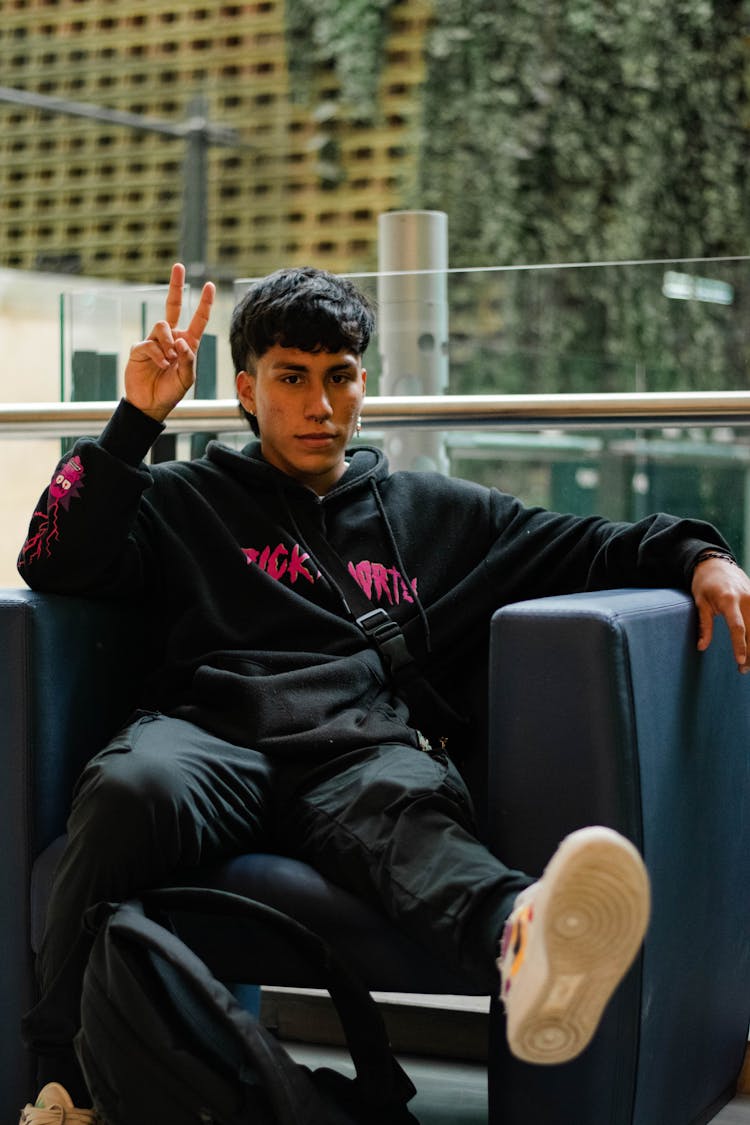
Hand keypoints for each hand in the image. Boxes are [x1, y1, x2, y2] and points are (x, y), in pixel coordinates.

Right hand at [124, 262, 215, 421]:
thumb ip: (188, 359)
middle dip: (176, 286)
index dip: (204, 303)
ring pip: (163, 326)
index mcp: (187, 343)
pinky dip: (158, 354)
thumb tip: (180, 340)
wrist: (150, 404)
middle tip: (178, 266)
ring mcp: (154, 341)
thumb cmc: (171, 391)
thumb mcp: (187, 378)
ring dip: (168, 342)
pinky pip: (150, 343)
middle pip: (173, 306)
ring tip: (169, 359)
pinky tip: (161, 365)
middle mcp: (171, 338)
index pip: (198, 319)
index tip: (210, 285)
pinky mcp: (140, 348)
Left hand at [692, 556, 749, 671]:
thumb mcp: (699, 602)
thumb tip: (701, 647)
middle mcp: (746, 598)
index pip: (737, 627)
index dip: (740, 645)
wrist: (716, 563)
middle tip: (743, 670)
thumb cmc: (704, 583)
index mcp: (729, 600)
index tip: (740, 661)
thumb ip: (704, 625)